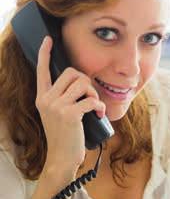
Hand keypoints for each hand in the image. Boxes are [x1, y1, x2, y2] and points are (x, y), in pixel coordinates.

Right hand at [35, 36, 105, 174]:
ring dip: (93, 93)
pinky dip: (99, 106)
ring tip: (94, 106)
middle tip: (90, 96)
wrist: (62, 159)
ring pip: (82, 84)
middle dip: (85, 81)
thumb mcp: (57, 116)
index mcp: (42, 98)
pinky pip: (90, 100)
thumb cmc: (65, 138)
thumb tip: (80, 85)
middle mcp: (47, 99)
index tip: (48, 39)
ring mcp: (57, 106)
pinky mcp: (70, 114)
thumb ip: (63, 100)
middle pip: (70, 73)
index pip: (41, 70)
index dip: (44, 53)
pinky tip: (99, 114)